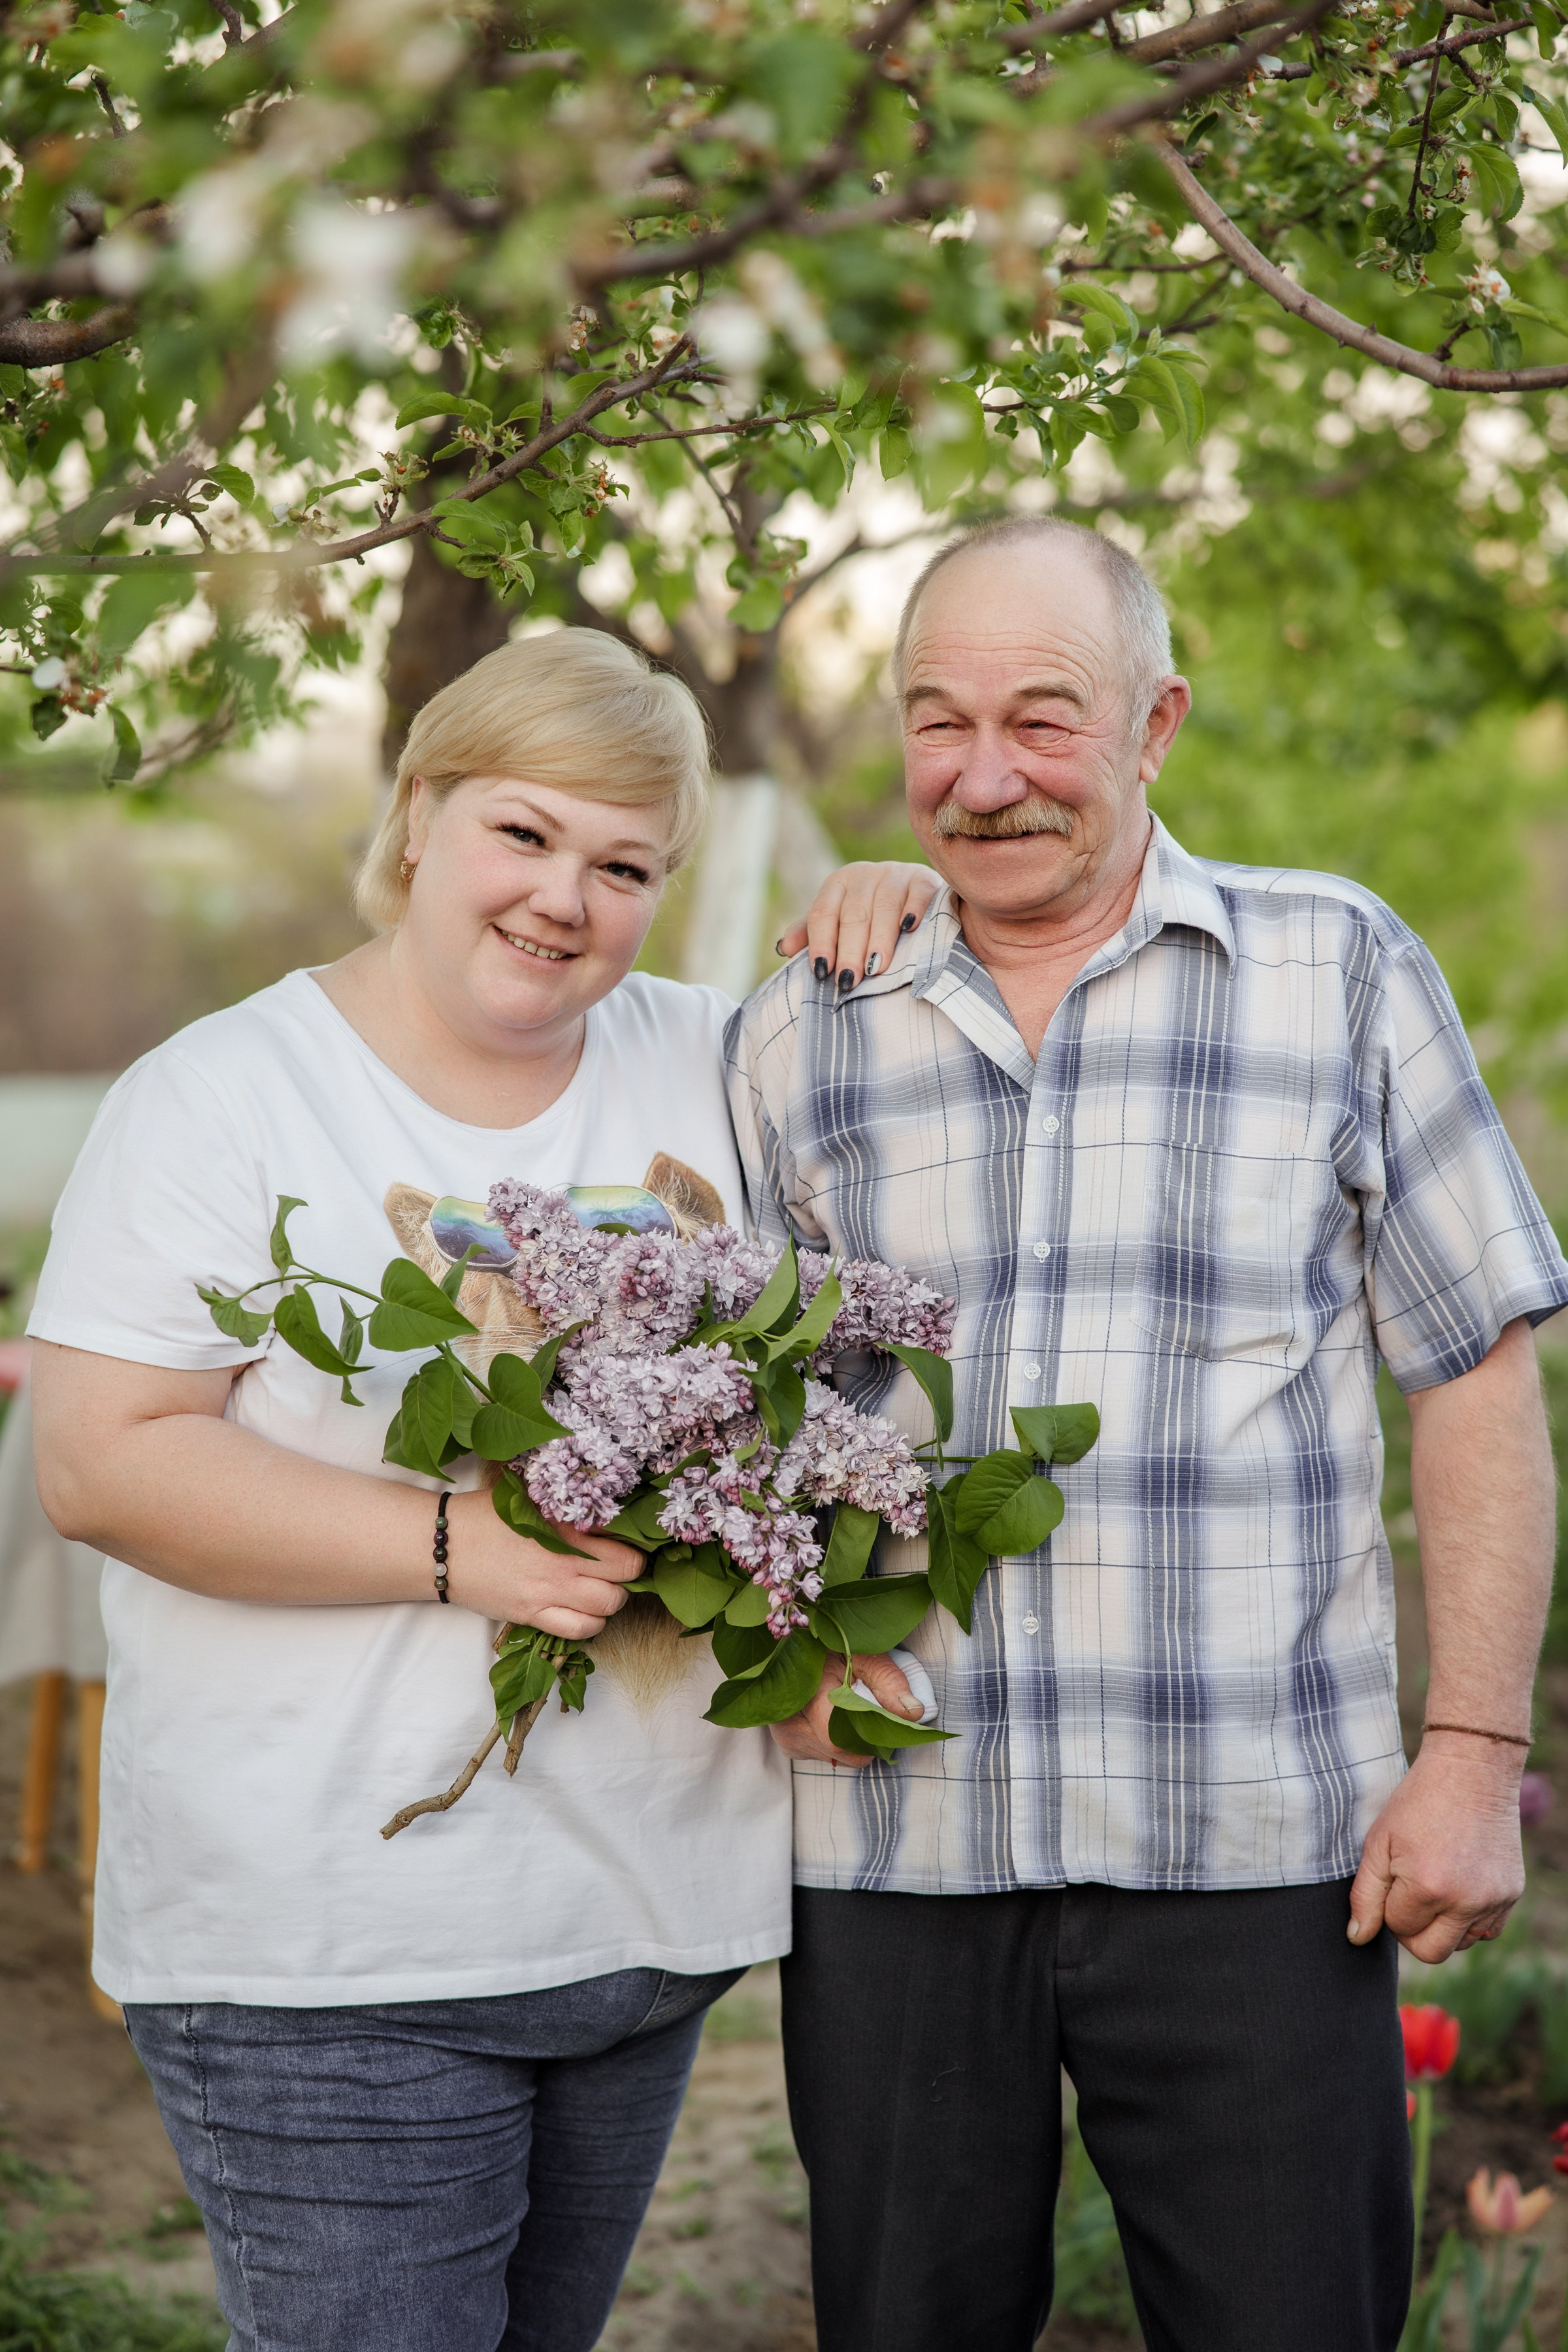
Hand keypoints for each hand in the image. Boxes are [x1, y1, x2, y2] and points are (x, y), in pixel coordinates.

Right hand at [443, 1490, 641, 1638]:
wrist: (444, 1545)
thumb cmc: (485, 1516)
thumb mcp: (530, 1498)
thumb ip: (566, 1503)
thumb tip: (603, 1500)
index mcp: (566, 1526)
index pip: (625, 1544)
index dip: (634, 1547)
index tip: (628, 1545)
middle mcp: (563, 1560)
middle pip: (626, 1575)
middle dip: (629, 1574)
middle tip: (618, 1569)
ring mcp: (549, 1591)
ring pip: (608, 1606)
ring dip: (612, 1600)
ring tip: (601, 1589)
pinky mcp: (533, 1615)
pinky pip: (579, 1630)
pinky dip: (591, 1624)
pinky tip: (584, 1611)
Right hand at [770, 1652, 923, 1765]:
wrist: (797, 1646)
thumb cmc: (831, 1645)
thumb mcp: (862, 1653)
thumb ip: (887, 1680)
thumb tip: (913, 1713)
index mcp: (806, 1696)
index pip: (839, 1741)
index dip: (869, 1737)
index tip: (886, 1719)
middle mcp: (789, 1722)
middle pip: (843, 1753)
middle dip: (865, 1737)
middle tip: (870, 1708)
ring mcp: (785, 1736)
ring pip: (837, 1758)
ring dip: (851, 1739)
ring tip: (848, 1707)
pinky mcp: (788, 1745)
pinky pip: (826, 1756)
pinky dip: (838, 1741)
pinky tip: (834, 1716)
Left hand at [778, 862, 939, 991]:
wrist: (911, 890)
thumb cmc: (868, 913)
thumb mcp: (838, 919)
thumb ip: (812, 933)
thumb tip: (784, 948)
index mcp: (838, 883)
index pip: (822, 913)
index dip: (820, 943)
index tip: (822, 972)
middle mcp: (864, 874)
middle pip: (853, 915)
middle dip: (850, 950)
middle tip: (849, 980)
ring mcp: (895, 874)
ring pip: (884, 907)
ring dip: (880, 939)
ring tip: (876, 968)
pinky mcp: (923, 878)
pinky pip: (918, 894)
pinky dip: (914, 910)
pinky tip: (909, 929)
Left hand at [1347, 1737, 1526, 1960]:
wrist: (1471, 1771)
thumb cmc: (1417, 1802)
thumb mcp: (1379, 1841)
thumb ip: (1365, 1895)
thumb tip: (1357, 1938)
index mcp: (1428, 1887)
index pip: (1398, 1927)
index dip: (1389, 1905)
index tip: (1393, 1876)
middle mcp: (1466, 1902)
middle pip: (1431, 1951)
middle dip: (1413, 1929)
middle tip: (1409, 1893)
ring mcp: (1494, 1900)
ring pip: (1460, 1944)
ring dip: (1442, 1926)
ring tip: (1435, 1883)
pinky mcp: (1512, 1894)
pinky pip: (1488, 1931)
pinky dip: (1470, 1920)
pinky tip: (1459, 1887)